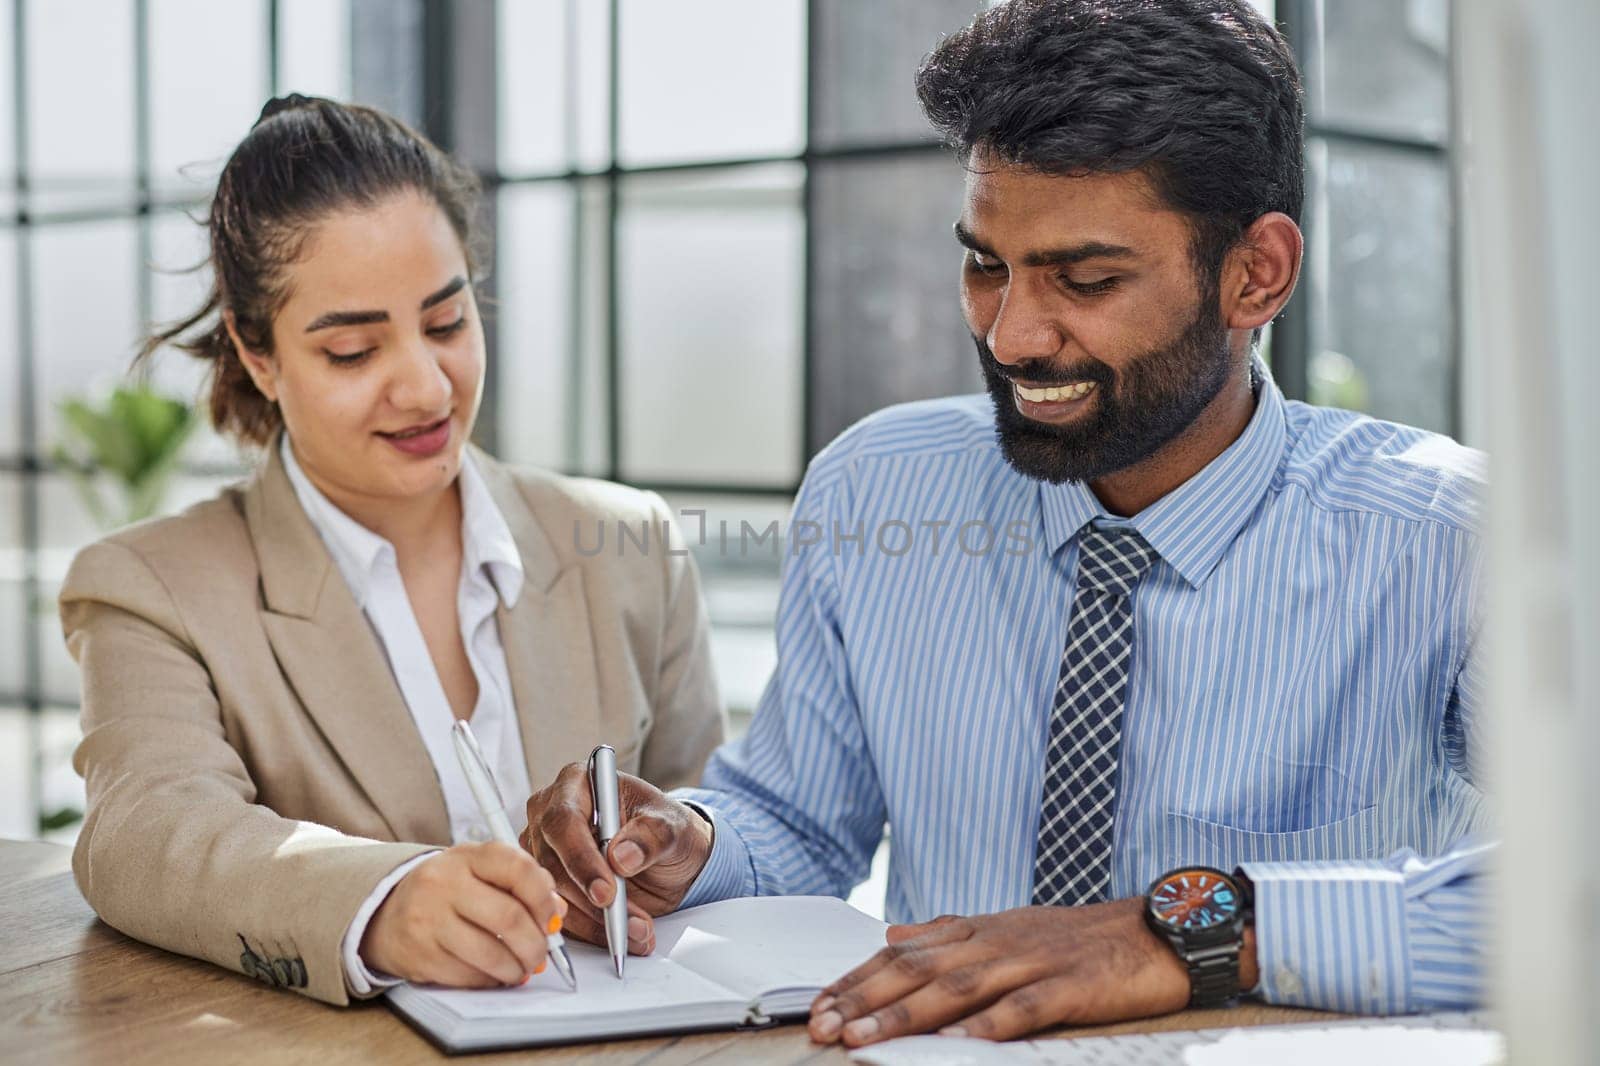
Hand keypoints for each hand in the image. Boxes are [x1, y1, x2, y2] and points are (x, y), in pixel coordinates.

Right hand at [359, 842, 566, 987]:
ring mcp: (428, 920)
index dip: (545, 898)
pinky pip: (469, 976)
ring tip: (523, 968)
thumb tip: (557, 913)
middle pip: (509, 918)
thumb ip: (521, 884)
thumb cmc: (447, 890)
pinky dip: (491, 980)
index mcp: (467, 856)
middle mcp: (444, 884)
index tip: (552, 919)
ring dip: (517, 968)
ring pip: (491, 954)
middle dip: (536, 944)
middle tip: (542, 954)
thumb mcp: (479, 872)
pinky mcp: (420, 956)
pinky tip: (495, 974)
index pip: (518, 869)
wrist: (385, 911)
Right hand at [523, 763, 713, 954]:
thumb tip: (621, 856)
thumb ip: (651, 836)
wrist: (669, 858)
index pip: (564, 821)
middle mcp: (551, 814)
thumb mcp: (672, 827)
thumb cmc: (665, 829)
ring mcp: (544, 850)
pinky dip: (590, 931)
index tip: (606, 891)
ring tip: (635, 932)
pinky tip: (620, 937)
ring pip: (552, 893)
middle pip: (550, 862)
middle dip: (589, 899)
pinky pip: (559, 913)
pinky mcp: (548, 884)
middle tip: (624, 920)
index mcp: (577, 784)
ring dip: (593, 921)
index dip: (581, 859)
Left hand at [808, 898, 1245, 1045]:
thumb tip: (892, 935)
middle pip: (918, 969)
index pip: (903, 953)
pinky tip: (958, 1042)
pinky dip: (989, 1024)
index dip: (857, 980)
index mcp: (979, 929)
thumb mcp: (1007, 928)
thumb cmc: (1079, 940)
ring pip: (958, 987)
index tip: (818, 1007)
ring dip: (906, 1015)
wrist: (1160, 930)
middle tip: (823, 1027)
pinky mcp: (1071, 985)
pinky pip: (1025, 1007)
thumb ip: (948, 934)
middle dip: (865, 1000)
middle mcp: (997, 941)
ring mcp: (1034, 961)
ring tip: (865, 1040)